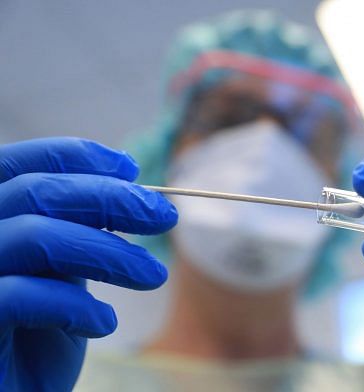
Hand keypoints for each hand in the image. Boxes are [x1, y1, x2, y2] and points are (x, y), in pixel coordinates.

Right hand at [0, 138, 177, 390]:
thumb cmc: (36, 338)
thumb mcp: (61, 274)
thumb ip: (77, 231)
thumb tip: (125, 183)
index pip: (16, 164)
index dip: (73, 156)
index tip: (130, 168)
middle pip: (33, 191)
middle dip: (111, 198)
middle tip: (165, 217)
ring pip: (33, 236)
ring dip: (109, 252)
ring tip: (153, 275)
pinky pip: (18, 296)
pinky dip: (75, 306)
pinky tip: (105, 323)